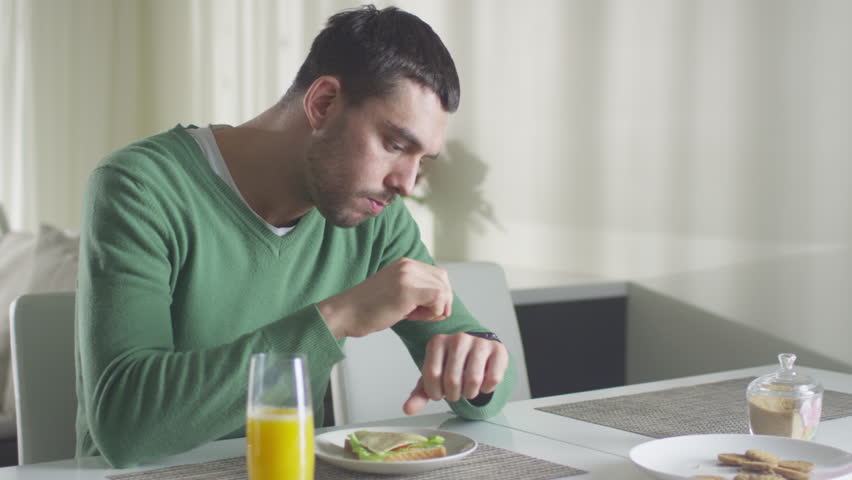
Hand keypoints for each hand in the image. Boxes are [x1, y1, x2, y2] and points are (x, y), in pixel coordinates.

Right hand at [317, 257, 451, 338]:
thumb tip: (443, 298)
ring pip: (443, 291)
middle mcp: (408, 265)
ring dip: (435, 309)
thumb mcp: (396, 290)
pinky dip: (432, 313)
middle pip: (444, 282)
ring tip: (414, 315)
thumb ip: (416, 288)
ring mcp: (407, 275)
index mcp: (405, 263)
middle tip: (420, 315)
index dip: (436, 296)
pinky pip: (438, 300)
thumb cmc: (368, 309)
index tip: (420, 309)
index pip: (438, 276)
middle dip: (439, 303)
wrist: (345, 313)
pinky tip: (412, 316)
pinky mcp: (407, 290)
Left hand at [403, 333, 508, 414]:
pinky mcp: (498, 350)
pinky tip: (482, 384)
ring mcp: (479, 343)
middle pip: (452, 380)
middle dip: (453, 395)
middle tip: (454, 392)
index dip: (435, 392)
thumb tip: (408, 409)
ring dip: (469, 393)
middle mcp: (458, 338)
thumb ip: (420, 393)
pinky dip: (486, 389)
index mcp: (438, 342)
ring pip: (473, 380)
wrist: (478, 351)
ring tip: (467, 389)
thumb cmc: (453, 365)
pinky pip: (492, 379)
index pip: (432, 375)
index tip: (439, 392)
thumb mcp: (434, 377)